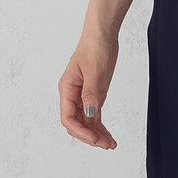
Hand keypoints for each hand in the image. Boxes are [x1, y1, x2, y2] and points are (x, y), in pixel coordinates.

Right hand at [59, 34, 118, 149]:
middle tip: (106, 144)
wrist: (103, 33)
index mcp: (67, 88)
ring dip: (97, 134)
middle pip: (77, 123)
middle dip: (90, 136)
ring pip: (87, 121)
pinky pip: (94, 115)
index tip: (94, 138)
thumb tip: (89, 113)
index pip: (68, 117)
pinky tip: (108, 135)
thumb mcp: (94, 70)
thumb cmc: (95, 46)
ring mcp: (83, 95)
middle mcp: (72, 94)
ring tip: (110, 144)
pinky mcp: (93, 94)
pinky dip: (100, 126)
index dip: (80, 130)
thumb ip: (91, 93)